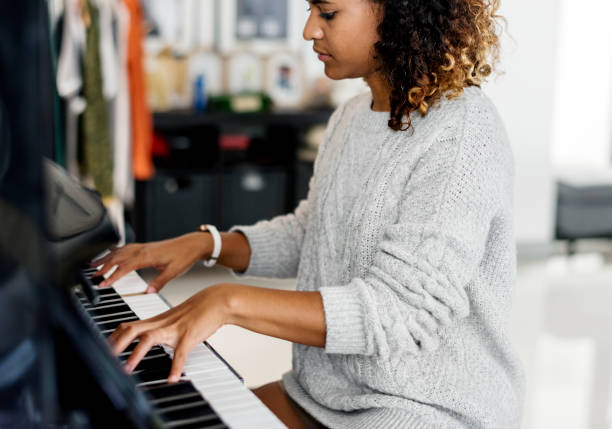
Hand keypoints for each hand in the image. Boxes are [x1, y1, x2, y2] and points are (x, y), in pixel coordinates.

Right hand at [91, 233, 211, 292]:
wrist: (192, 244)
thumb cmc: (184, 256)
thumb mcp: (173, 272)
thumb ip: (159, 282)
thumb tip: (148, 292)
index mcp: (147, 256)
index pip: (124, 267)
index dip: (112, 276)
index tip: (103, 283)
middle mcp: (142, 249)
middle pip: (117, 257)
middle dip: (103, 267)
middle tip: (92, 276)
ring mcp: (143, 246)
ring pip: (119, 251)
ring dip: (106, 258)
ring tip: (93, 264)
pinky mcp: (145, 246)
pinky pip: (125, 248)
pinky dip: (115, 252)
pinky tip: (111, 255)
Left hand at [108, 284, 231, 381]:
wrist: (217, 301)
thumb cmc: (198, 311)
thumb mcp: (175, 319)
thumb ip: (161, 328)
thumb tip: (149, 339)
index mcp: (157, 320)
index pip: (128, 326)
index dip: (113, 338)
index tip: (102, 350)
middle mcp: (162, 323)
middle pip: (131, 329)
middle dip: (115, 344)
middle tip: (104, 359)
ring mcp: (175, 329)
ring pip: (149, 338)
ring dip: (136, 354)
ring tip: (128, 370)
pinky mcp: (189, 335)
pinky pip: (180, 352)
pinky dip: (175, 366)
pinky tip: (173, 378)